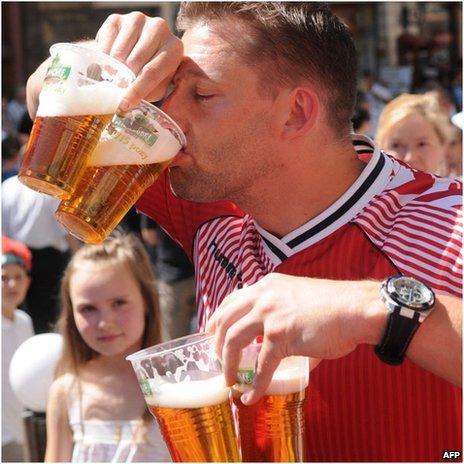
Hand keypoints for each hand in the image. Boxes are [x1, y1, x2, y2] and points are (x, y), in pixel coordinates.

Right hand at [95, 12, 182, 110]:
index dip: (137, 90)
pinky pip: (106, 44)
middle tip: (117, 92)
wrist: (138, 52)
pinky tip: (109, 64)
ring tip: (114, 78)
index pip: (152, 72)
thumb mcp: (156, 87)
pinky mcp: (117, 18)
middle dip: (124, 81)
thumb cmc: (151, 75)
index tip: (124, 105)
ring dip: (114, 70)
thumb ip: (147, 94)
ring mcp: (138, 20)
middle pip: (135, 62)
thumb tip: (127, 103)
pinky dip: (104, 59)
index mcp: (174, 48)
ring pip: (119, 54)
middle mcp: (159, 28)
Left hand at [206, 273, 381, 404]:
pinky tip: (251, 397)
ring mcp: (270, 315)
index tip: (211, 333)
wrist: (355, 309)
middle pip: (225, 320)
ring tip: (229, 379)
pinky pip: (261, 366)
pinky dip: (255, 385)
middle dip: (217, 343)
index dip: (217, 318)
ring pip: (234, 341)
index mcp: (266, 285)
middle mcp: (263, 296)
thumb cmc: (332, 305)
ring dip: (228, 364)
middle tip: (218, 359)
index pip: (231, 300)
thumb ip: (279, 312)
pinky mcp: (281, 335)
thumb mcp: (295, 296)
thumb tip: (271, 338)